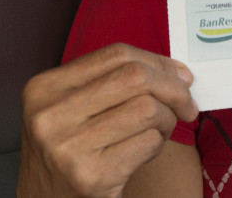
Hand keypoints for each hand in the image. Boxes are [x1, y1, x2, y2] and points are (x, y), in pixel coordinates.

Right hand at [17, 43, 199, 197]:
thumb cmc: (71, 151)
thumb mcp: (74, 108)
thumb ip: (115, 82)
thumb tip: (178, 73)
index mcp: (45, 88)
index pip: (116, 55)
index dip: (158, 62)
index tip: (180, 76)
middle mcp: (51, 115)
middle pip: (135, 77)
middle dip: (173, 89)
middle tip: (186, 105)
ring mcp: (69, 147)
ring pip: (147, 109)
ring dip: (167, 120)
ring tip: (159, 132)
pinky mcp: (91, 177)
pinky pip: (148, 142)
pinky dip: (157, 144)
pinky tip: (144, 152)